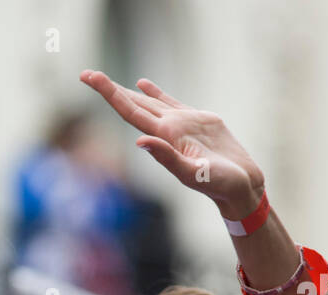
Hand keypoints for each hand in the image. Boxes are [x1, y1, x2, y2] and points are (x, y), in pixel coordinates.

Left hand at [80, 71, 263, 218]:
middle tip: (86, 74)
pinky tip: (142, 83)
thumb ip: (167, 158)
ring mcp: (180, 124)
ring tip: (105, 80)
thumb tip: (140, 141)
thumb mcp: (192, 174)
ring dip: (127, 91)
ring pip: (148, 102)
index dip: (109, 93)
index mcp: (163, 138)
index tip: (89, 78)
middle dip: (109, 89)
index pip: (129, 111)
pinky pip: (170, 102)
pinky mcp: (197, 121)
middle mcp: (167, 129)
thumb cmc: (219, 185)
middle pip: (132, 104)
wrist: (241, 186)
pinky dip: (155, 92)